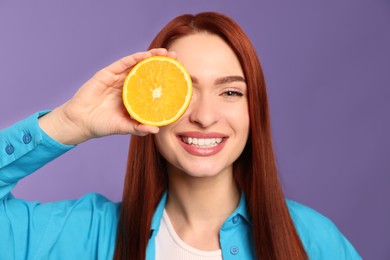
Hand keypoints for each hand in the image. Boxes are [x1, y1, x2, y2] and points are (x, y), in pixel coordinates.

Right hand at [39, 48, 175, 144]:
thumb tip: (156, 130)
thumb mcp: (124, 127)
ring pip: (137, 64)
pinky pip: (123, 63)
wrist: (80, 122)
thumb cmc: (102, 124)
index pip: (152, 83)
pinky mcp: (107, 73)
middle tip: (177, 58)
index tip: (179, 74)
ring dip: (151, 57)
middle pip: (147, 70)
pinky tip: (146, 56)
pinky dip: (134, 58)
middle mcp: (127, 84)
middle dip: (162, 63)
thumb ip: (139, 128)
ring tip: (165, 53)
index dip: (165, 78)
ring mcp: (117, 78)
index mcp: (133, 96)